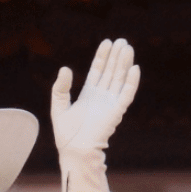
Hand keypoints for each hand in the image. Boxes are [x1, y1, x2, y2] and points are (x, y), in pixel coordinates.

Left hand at [51, 38, 139, 191]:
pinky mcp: (116, 111)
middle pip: (110, 72)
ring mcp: (110, 103)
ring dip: (124, 64)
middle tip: (121, 40)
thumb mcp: (58, 107)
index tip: (106, 42)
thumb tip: (65, 68)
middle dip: (115, 56)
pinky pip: (126, 94)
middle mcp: (101, 97)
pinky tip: (134, 68)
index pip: (97, 71)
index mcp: (88, 95)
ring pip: (119, 79)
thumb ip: (60, 88)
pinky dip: (131, 82)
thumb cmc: (66, 134)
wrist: (75, 150)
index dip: (102, 57)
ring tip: (127, 47)